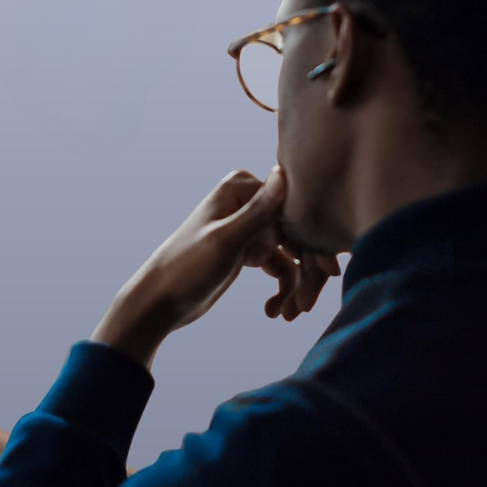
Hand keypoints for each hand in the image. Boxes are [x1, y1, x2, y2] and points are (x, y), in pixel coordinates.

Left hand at [92, 165, 342, 367]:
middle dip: (307, 271)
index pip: (294, 210)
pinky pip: (280, 266)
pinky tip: (275, 311)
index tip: (327, 272)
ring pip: (293, 254)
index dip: (313, 243)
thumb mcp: (225, 240)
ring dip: (296, 284)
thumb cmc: (185, 269)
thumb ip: (257, 210)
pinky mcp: (248, 251)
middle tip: (306, 305)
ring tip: (291, 314)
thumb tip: (285, 172)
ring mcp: (249, 227)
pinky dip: (283, 289)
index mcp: (240, 188)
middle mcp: (247, 202)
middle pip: (297, 233)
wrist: (159, 301)